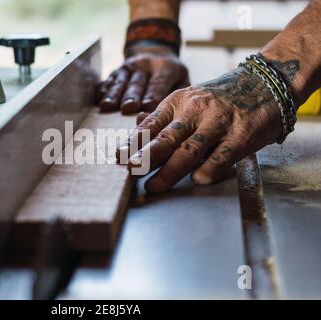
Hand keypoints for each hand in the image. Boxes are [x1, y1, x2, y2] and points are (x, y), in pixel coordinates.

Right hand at [97, 45, 188, 113]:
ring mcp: (128, 67)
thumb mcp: (182, 78)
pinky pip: (108, 81)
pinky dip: (102, 90)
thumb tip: (177, 115)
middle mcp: (145, 65)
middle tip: (127, 108)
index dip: (152, 95)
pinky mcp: (116, 71)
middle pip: (137, 83)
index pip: (158, 83)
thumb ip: (180, 94)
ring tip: (107, 107)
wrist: (154, 50)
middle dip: (131, 96)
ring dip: (113, 95)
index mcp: (165, 68)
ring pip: (120, 82)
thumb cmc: (171, 74)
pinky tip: (97, 100)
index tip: (146, 107)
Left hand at [117, 67, 281, 192]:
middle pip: (167, 138)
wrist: (266, 81)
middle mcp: (196, 111)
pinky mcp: (242, 135)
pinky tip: (197, 180)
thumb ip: (165, 116)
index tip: (118, 157)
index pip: (151, 125)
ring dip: (170, 170)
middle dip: (146, 156)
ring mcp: (219, 123)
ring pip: (190, 149)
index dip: (133, 143)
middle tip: (130, 170)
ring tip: (154, 185)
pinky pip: (223, 155)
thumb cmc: (221, 96)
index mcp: (178, 102)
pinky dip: (209, 168)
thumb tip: (137, 128)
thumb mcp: (190, 98)